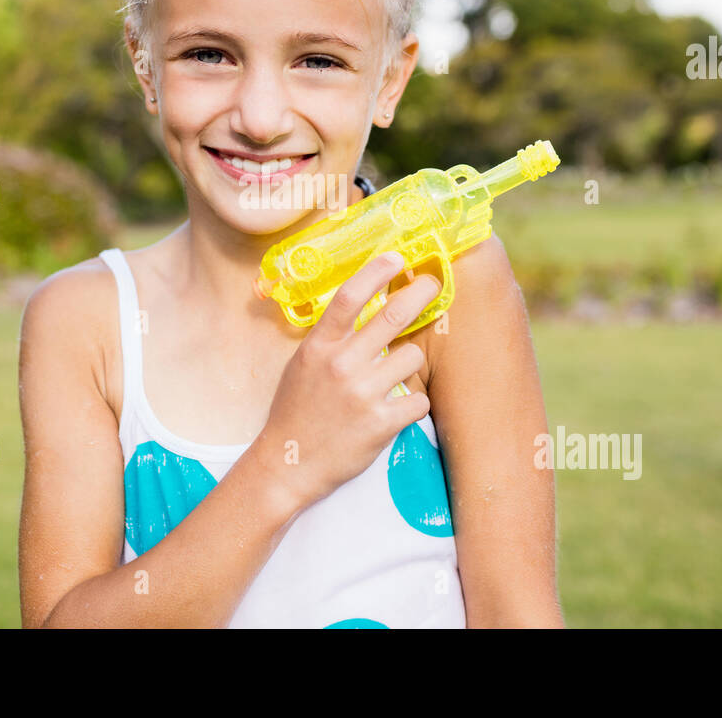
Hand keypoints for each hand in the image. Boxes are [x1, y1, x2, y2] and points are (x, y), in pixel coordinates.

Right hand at [253, 251, 440, 510]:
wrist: (288, 464)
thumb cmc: (296, 410)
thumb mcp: (304, 364)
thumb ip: (333, 338)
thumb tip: (366, 306)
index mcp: (319, 347)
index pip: (350, 296)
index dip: (376, 271)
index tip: (396, 257)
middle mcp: (341, 365)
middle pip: (392, 316)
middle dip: (419, 293)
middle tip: (432, 283)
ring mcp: (362, 394)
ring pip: (410, 357)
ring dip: (408, 364)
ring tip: (392, 378)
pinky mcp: (381, 423)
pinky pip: (418, 399)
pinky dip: (413, 403)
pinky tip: (396, 409)